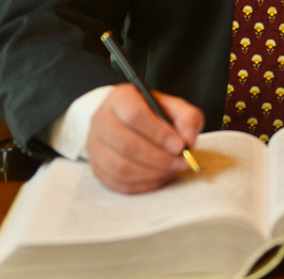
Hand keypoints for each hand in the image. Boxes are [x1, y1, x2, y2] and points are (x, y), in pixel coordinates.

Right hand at [85, 83, 203, 193]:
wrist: (131, 122)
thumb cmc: (154, 114)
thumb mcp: (175, 108)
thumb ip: (187, 118)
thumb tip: (188, 140)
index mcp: (121, 98)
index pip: (135, 115)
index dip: (159, 133)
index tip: (179, 145)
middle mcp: (102, 119)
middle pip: (126, 144)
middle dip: (158, 158)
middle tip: (180, 162)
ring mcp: (95, 145)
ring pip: (119, 167)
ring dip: (151, 173)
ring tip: (172, 169)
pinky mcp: (96, 167)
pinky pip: (117, 183)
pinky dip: (142, 184)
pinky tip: (159, 177)